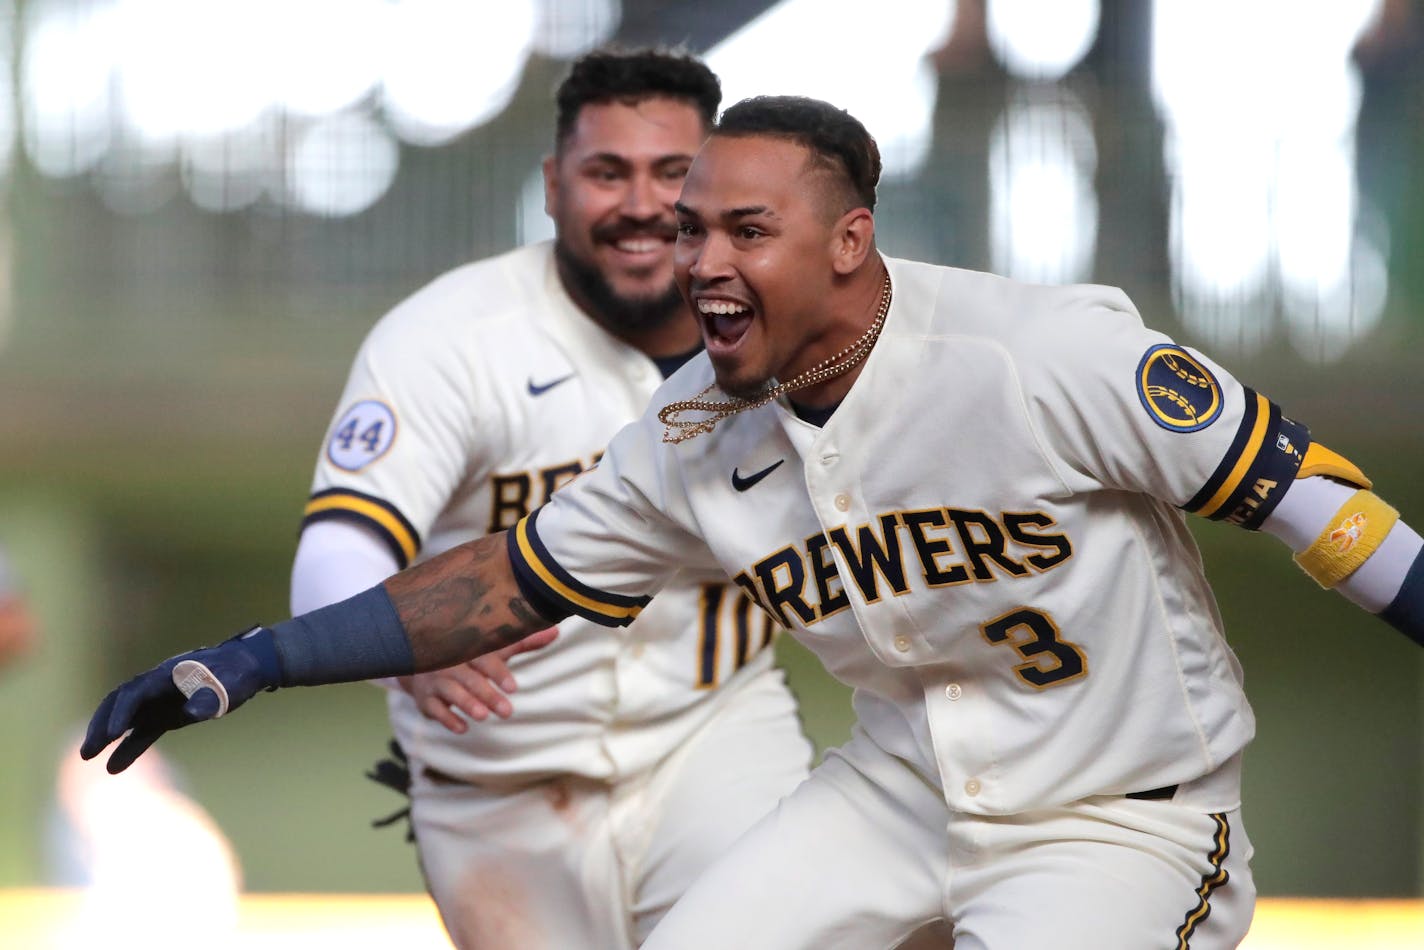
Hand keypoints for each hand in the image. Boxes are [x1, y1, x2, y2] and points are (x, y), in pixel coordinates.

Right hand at [80, 626, 281, 773]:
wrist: (247, 668)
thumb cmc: (238, 674)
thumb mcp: (230, 685)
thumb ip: (210, 698)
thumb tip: (192, 710)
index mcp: (169, 674)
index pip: (136, 692)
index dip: (123, 712)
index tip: (114, 734)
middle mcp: (157, 685)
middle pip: (120, 702)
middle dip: (102, 724)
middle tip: (87, 751)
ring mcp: (160, 700)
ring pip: (126, 717)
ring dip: (106, 735)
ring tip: (87, 757)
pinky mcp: (166, 714)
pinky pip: (142, 731)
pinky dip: (128, 748)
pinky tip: (113, 768)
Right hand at [400, 626, 558, 732]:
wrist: (424, 662)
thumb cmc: (470, 655)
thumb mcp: (494, 648)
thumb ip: (523, 642)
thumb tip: (556, 632)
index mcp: (469, 648)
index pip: (483, 657)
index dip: (497, 672)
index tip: (513, 687)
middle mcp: (451, 662)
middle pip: (470, 678)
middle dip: (488, 695)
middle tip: (507, 712)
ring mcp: (436, 680)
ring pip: (451, 692)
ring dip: (466, 704)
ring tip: (483, 716)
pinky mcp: (426, 698)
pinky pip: (434, 708)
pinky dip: (447, 718)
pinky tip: (462, 728)